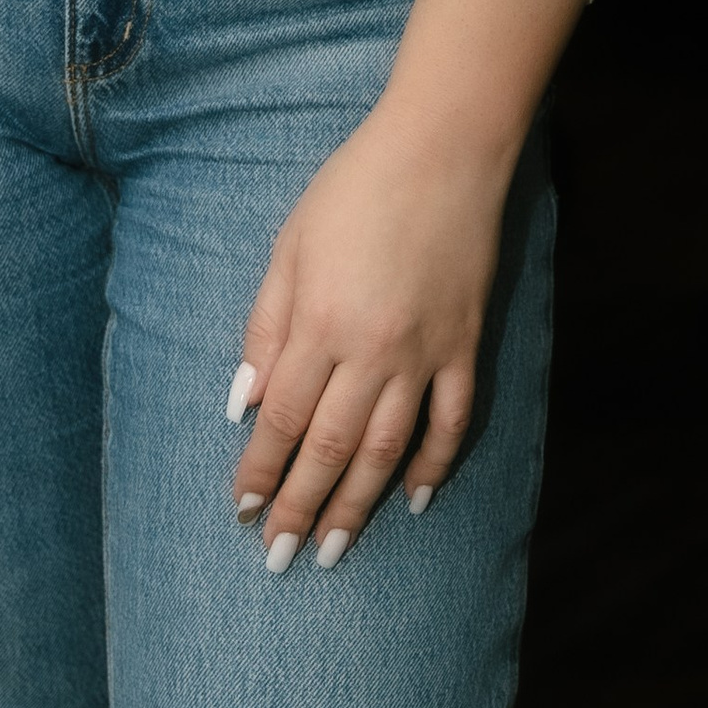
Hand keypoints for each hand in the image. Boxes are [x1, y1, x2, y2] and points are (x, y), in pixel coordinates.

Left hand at [227, 106, 504, 570]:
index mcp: (320, 321)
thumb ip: (267, 324)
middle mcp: (372, 349)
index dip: (260, 469)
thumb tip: (246, 400)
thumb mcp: (290, 244)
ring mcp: (425, 351)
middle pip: (330, 447)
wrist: (443, 149)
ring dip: (357, 506)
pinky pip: (451, 420)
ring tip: (332, 551)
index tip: (241, 510)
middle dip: (299, 507)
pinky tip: (413, 501)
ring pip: (386, 448)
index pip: (283, 417)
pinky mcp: (465, 344)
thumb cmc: (354, 188)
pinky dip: (433, 465)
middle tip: (278, 558)